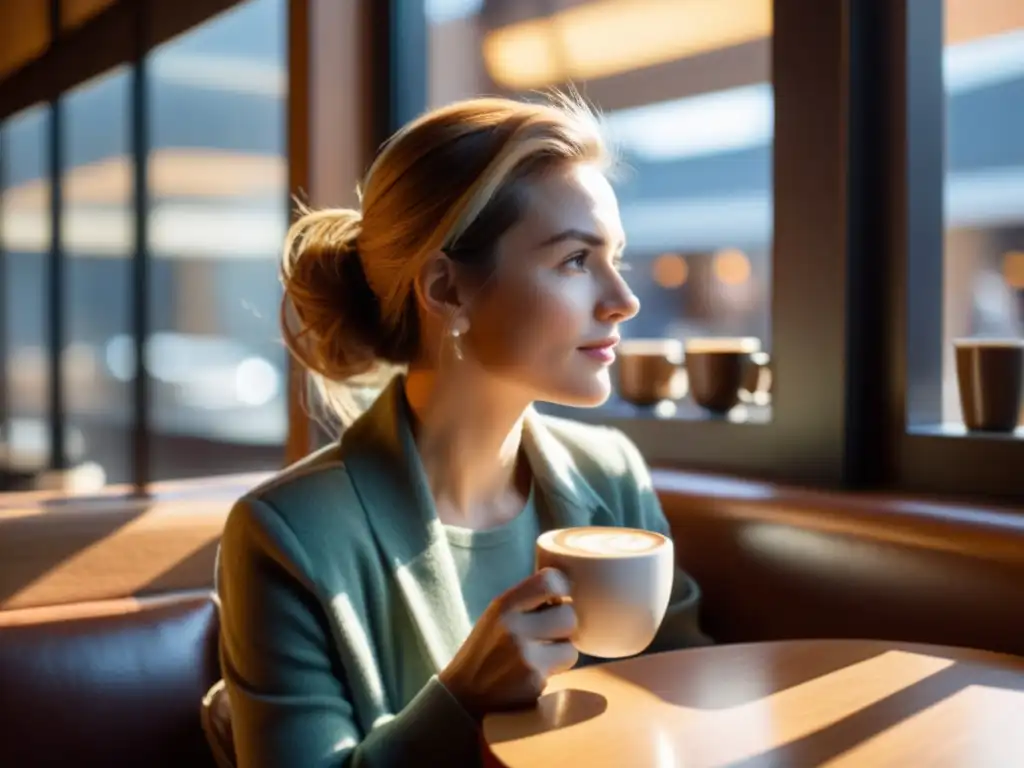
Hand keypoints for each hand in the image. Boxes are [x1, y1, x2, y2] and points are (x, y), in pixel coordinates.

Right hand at [438, 568, 577, 717]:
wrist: (463, 695)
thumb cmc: (486, 650)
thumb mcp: (496, 615)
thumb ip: (527, 600)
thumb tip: (566, 590)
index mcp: (504, 605)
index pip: (551, 581)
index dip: (560, 590)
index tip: (555, 601)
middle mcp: (514, 626)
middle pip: (568, 616)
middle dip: (563, 626)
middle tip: (549, 634)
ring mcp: (525, 655)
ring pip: (570, 646)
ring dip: (561, 652)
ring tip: (541, 656)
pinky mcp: (535, 681)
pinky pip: (563, 669)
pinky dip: (553, 670)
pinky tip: (533, 673)